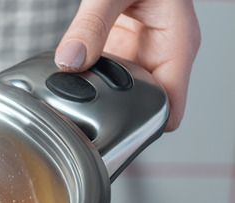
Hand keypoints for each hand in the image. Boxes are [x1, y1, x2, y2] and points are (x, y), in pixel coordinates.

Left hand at [55, 0, 200, 130]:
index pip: (168, 105)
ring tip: (68, 102)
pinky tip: (66, 81)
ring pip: (118, 91)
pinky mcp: (118, 46)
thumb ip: (92, 24)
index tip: (113, 137)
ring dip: (95, 98)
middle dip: (112, 115)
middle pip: (140, 104)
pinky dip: (85, 79)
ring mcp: (138, 51)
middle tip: (78, 122)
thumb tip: (71, 59)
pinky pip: (103, 73)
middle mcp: (160, 52)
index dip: (143, 126)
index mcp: (176, 43)